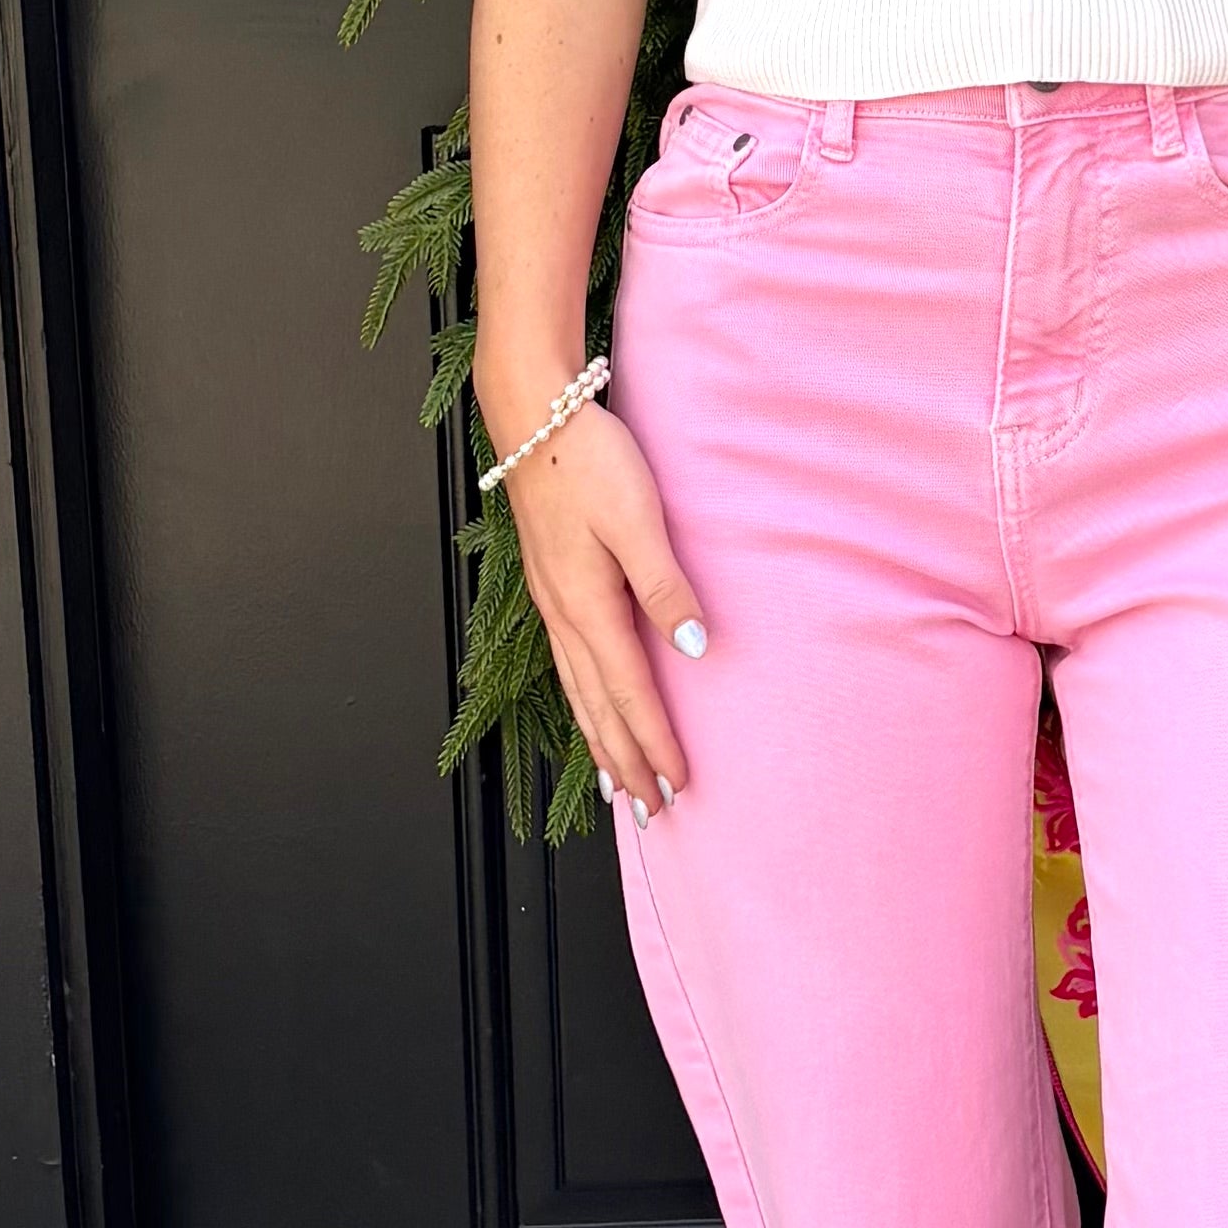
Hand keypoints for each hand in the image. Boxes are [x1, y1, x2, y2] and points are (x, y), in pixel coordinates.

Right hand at [499, 400, 707, 810]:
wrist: (533, 415)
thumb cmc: (588, 460)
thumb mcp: (638, 519)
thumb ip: (665, 587)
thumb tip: (694, 649)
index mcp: (589, 605)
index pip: (630, 693)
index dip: (656, 743)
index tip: (678, 786)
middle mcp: (564, 615)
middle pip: (598, 708)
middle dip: (626, 762)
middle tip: (652, 812)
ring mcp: (552, 603)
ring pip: (578, 692)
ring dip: (601, 742)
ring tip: (618, 784)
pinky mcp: (550, 586)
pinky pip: (568, 666)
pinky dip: (582, 704)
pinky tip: (590, 710)